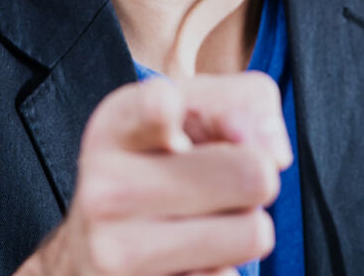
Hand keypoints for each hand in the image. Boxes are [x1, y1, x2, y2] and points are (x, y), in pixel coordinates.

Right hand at [16, 71, 292, 275]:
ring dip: (244, 227)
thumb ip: (244, 103)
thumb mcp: (191, 111)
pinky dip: (223, 268)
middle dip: (257, 178)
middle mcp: (107, 190)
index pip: (156, 109)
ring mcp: (117, 255)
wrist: (89, 255)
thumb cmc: (160, 164)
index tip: (167, 111)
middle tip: (216, 184)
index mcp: (116, 128)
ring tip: (202, 221)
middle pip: (255, 173)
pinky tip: (184, 259)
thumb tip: (275, 155)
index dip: (169, 110)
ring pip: (255, 233)